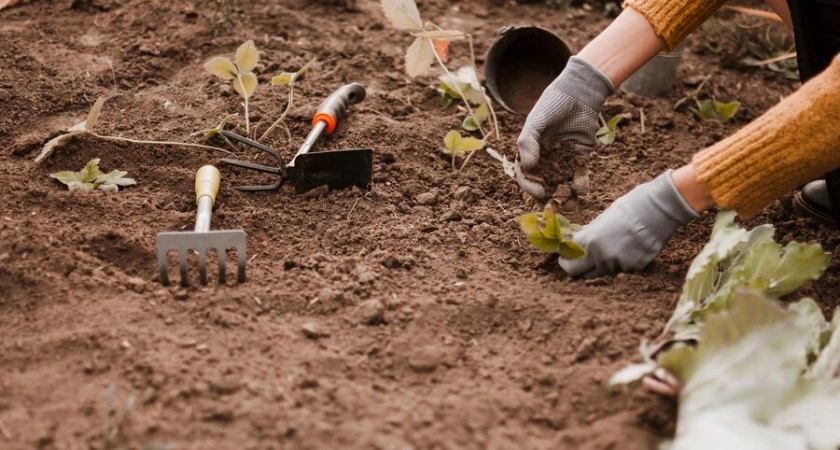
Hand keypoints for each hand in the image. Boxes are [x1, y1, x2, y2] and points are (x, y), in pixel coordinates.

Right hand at [515, 56, 613, 199]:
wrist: (580, 91)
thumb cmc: (554, 102)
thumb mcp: (536, 120)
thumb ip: (528, 142)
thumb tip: (527, 166)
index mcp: (529, 150)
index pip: (525, 174)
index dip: (530, 185)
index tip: (539, 191)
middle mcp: (545, 157)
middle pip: (543, 183)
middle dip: (548, 196)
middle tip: (554, 206)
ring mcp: (563, 158)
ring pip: (561, 182)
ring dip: (565, 195)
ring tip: (570, 205)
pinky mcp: (580, 156)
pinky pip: (579, 174)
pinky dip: (580, 183)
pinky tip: (582, 189)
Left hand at [559, 171, 699, 277]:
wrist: (659, 210)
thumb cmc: (628, 208)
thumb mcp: (602, 218)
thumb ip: (588, 234)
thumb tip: (575, 241)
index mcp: (591, 241)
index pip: (567, 258)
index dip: (564, 256)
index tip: (564, 254)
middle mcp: (602, 257)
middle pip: (577, 273)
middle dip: (573, 266)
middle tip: (575, 260)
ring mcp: (618, 265)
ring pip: (598, 273)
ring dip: (595, 265)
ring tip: (603, 249)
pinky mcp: (633, 268)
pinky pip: (617, 270)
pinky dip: (615, 264)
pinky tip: (622, 249)